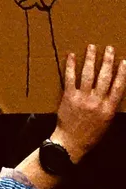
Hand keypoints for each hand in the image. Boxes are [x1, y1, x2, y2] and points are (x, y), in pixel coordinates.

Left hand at [53, 44, 125, 162]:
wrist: (72, 142)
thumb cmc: (91, 134)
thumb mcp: (106, 123)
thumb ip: (109, 107)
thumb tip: (113, 92)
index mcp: (108, 109)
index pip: (118, 88)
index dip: (122, 74)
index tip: (124, 61)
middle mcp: (97, 102)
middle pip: (104, 78)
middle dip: (108, 61)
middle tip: (109, 48)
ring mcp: (82, 98)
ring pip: (88, 74)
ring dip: (90, 59)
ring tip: (92, 47)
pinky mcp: (68, 96)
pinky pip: (70, 77)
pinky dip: (71, 66)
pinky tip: (71, 55)